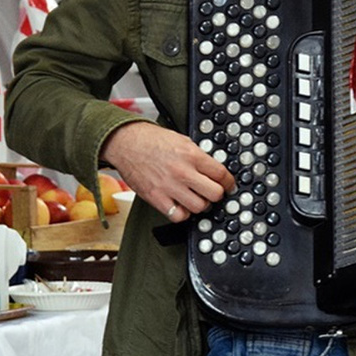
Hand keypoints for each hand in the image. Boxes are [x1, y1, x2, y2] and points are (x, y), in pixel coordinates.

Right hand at [101, 120, 233, 222]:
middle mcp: (183, 172)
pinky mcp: (157, 198)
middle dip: (216, 194)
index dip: (229, 182)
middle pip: (215, 194)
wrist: (126, 143)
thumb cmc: (151, 140)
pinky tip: (180, 204)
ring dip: (200, 204)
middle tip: (212, 192)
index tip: (228, 185)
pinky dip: (182, 213)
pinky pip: (179, 216)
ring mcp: (170, 187)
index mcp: (192, 155)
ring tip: (195, 198)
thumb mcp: (182, 140)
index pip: (222, 174)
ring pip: (199, 207)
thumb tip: (212, 170)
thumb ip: (198, 156)